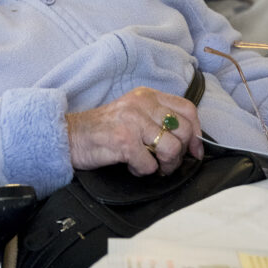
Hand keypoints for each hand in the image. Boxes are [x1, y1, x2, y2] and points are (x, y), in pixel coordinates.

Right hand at [66, 87, 203, 177]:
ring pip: (172, 149)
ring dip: (165, 166)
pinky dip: (143, 172)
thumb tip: (191, 142)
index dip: (197, 133)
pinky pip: (151, 165)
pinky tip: (131, 166)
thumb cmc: (104, 129)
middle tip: (166, 163)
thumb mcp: (133, 112)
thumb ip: (158, 118)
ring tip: (150, 166)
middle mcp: (141, 104)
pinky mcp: (124, 141)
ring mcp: (133, 121)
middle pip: (184, 131)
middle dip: (181, 154)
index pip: (187, 109)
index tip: (194, 151)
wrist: (70, 135)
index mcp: (146, 95)